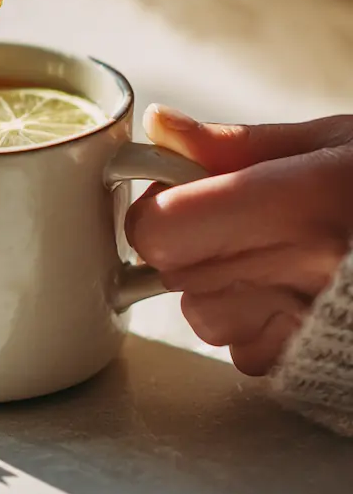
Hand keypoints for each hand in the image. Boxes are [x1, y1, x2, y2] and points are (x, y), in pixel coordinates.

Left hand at [126, 105, 352, 375]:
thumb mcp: (335, 144)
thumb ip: (237, 143)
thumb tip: (161, 125)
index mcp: (303, 201)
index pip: (164, 227)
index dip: (158, 209)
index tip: (179, 192)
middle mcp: (303, 271)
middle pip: (169, 269)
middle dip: (183, 240)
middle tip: (232, 218)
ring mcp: (309, 329)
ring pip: (199, 313)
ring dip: (215, 285)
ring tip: (275, 257)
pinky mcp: (311, 367)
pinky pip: (239, 350)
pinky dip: (250, 324)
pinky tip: (295, 297)